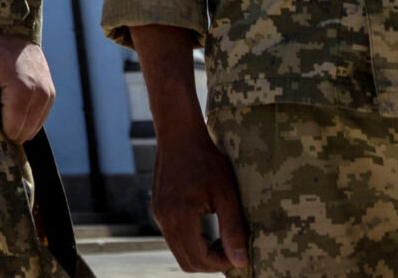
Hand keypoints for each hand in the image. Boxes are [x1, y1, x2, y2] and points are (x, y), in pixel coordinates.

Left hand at [0, 30, 55, 142]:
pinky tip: (14, 103)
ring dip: (17, 122)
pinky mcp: (51, 94)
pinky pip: (40, 119)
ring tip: (3, 100)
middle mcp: (40, 96)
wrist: (12, 28)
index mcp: (22, 92)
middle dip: (7, 126)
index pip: (12, 131)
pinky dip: (26, 117)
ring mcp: (48, 95)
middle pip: (23, 133)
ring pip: (32, 129)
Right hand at [150, 117, 249, 272]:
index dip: (220, 264)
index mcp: (179, 215)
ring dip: (201, 253)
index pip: (198, 259)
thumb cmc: (206, 159)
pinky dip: (191, 241)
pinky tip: (208, 227)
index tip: (238, 255)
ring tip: (222, 240)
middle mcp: (163, 218)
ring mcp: (158, 214)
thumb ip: (233, 229)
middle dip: (210, 263)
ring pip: (179, 251)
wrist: (179, 133)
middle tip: (231, 250)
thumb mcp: (226, 193)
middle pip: (186, 262)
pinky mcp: (158, 209)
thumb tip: (240, 262)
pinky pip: (174, 237)